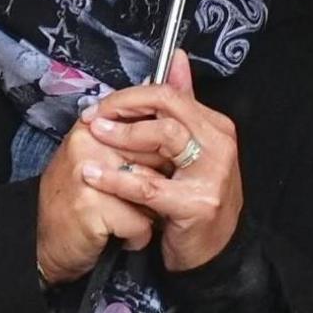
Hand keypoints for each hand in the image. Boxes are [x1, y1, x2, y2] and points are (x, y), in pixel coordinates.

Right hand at [34, 111, 172, 284]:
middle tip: (141, 200)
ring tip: (128, 217)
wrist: (42, 244)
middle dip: (159, 185)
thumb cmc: (80, 199)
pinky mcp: (91, 207)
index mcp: (93, 125)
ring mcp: (88, 173)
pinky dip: (137, 237)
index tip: (158, 171)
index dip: (162, 155)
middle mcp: (88, 142)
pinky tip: (119, 237)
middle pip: (156, 157)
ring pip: (152, 190)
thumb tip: (177, 79)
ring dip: (148, 213)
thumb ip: (138, 127)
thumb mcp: (106, 157)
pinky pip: (141, 222)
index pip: (149, 123)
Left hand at [79, 49, 243, 271]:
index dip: (132, 95)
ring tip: (92, 136)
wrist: (211, 254)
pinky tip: (94, 175)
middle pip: (168, 108)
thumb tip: (176, 58)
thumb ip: (182, 104)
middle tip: (93, 116)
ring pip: (162, 137)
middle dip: (124, 108)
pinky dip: (117, 178)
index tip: (102, 105)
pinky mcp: (197, 204)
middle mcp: (220, 144)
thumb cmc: (193, 199)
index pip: (171, 94)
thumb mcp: (190, 151)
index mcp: (217, 127)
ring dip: (121, 136)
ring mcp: (212, 174)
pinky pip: (148, 185)